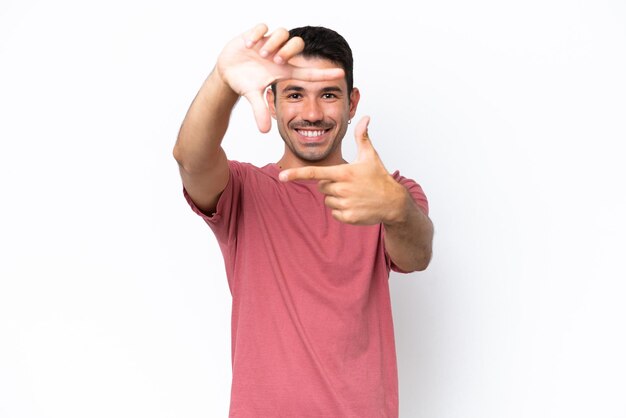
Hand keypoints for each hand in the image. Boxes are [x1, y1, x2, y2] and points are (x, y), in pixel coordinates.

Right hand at [216, 23, 344, 132]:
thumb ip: (260, 111)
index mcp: (283, 70)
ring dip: (273, 43)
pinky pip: (262, 27)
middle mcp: (279, 55)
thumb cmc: (245, 82)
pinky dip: (257, 34)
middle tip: (275, 59)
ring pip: (282, 33)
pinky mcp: (254, 35)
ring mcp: (268, 44)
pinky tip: (249, 45)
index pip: (308, 72)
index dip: (324, 73)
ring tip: (260, 54)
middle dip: (288, 50)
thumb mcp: (253, 96)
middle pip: (297, 44)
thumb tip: (264, 131)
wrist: (228, 71)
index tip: (340, 74)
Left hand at [279, 117, 407, 224]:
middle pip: (322, 186)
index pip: (315, 173)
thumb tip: (365, 118)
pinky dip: (342, 210)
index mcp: (344, 173)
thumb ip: (362, 136)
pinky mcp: (348, 217)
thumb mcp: (370, 156)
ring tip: (354, 194)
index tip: (281, 176)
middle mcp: (342, 189)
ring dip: (336, 198)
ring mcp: (345, 204)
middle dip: (330, 184)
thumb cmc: (380, 177)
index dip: (296, 174)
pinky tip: (355, 205)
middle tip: (349, 183)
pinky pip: (334, 213)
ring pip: (327, 200)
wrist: (393, 202)